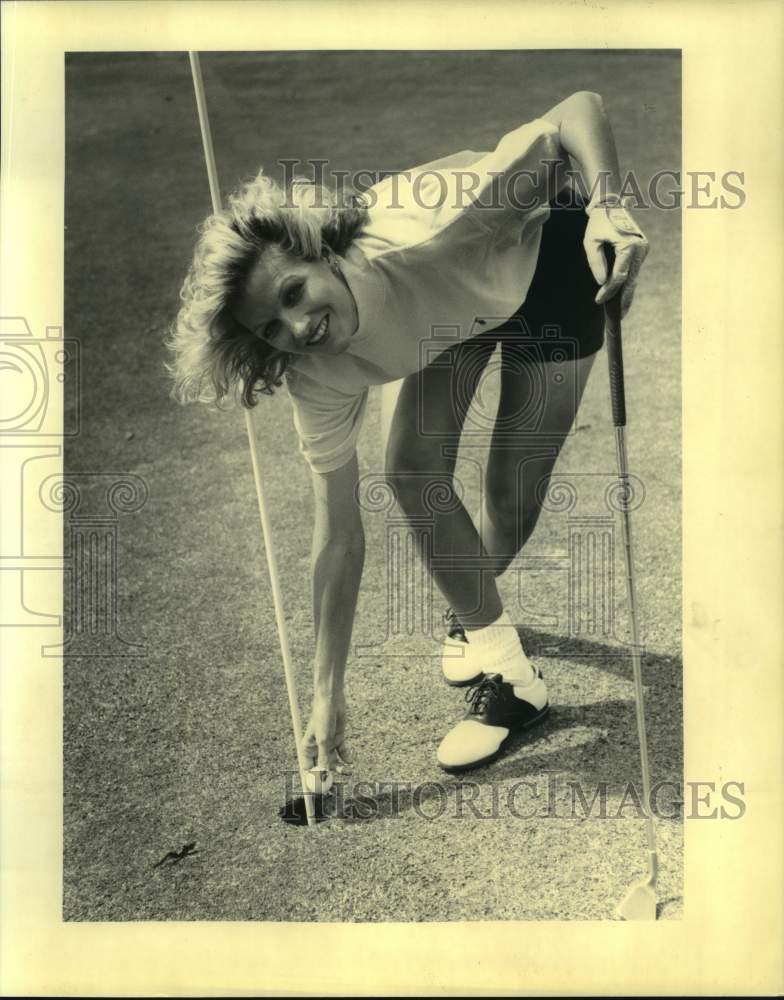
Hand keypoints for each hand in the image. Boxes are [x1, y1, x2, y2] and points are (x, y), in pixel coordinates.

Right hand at [302, 689, 352, 776]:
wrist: (332, 701)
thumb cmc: (322, 717)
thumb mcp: (324, 740)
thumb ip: (324, 758)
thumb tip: (323, 775)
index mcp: (308, 748)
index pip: (308, 768)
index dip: (313, 779)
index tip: (320, 789)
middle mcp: (317, 748)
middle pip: (322, 767)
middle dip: (329, 775)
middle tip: (337, 784)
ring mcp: (328, 744)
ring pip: (334, 761)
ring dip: (340, 767)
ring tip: (348, 771)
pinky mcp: (338, 739)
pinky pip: (342, 752)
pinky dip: (346, 757)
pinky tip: (350, 759)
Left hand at [583, 198, 648, 316]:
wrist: (611, 204)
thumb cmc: (598, 222)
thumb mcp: (590, 241)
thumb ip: (595, 261)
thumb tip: (602, 281)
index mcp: (628, 246)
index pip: (618, 277)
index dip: (608, 291)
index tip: (598, 301)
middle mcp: (640, 249)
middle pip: (631, 281)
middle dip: (623, 300)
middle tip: (617, 318)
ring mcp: (643, 250)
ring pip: (634, 277)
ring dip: (626, 293)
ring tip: (620, 311)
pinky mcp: (641, 251)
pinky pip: (633, 271)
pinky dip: (627, 283)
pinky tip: (622, 295)